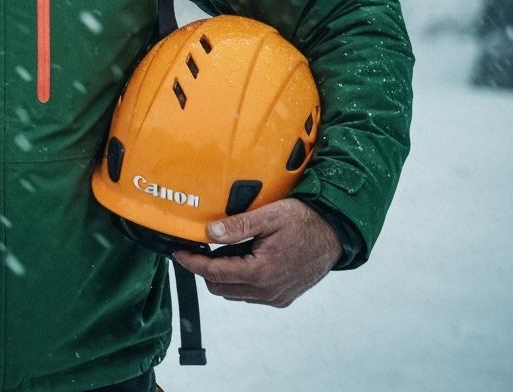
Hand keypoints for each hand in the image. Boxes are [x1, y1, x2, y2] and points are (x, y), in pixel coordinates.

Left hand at [171, 199, 341, 307]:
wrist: (334, 234)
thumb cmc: (303, 221)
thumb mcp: (268, 216)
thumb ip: (237, 226)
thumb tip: (208, 232)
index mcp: (260, 272)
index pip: (214, 274)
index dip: (192, 263)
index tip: (178, 252)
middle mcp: (267, 291)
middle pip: (221, 288)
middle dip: (206, 269)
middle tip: (201, 246)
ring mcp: (276, 297)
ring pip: (235, 293)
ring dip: (224, 275)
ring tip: (224, 249)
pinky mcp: (283, 297)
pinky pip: (251, 294)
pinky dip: (240, 280)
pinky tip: (244, 257)